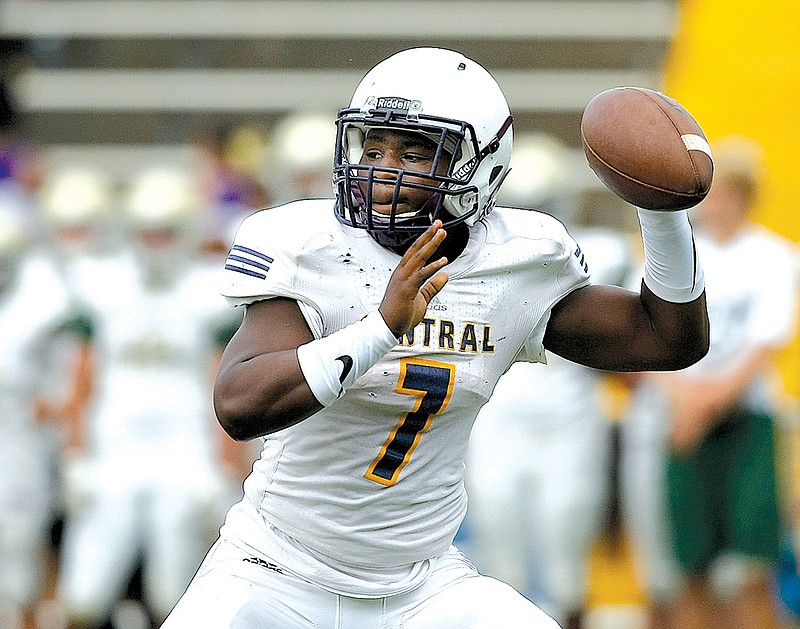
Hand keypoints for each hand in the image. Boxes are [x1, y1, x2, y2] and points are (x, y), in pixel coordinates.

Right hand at [379, 220, 448, 336]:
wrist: (387, 328)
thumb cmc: (400, 315)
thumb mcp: (422, 298)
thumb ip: (433, 286)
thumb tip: (445, 275)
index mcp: (403, 274)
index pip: (415, 252)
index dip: (425, 240)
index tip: (435, 229)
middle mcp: (401, 273)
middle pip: (416, 249)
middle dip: (428, 235)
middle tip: (438, 224)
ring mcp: (402, 280)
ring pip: (418, 257)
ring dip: (431, 244)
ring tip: (441, 233)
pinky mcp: (406, 289)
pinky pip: (421, 275)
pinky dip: (432, 267)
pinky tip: (443, 261)